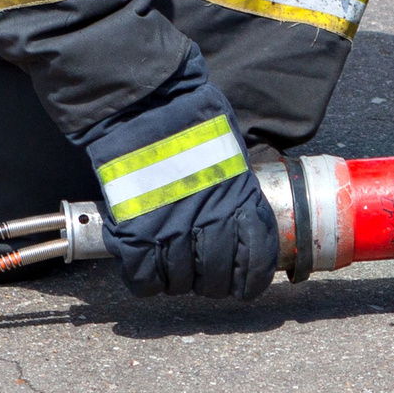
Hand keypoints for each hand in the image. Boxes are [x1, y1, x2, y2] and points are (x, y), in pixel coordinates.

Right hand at [78, 57, 277, 298]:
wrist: (144, 107)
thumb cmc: (189, 123)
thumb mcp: (231, 156)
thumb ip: (238, 192)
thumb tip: (242, 214)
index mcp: (240, 203)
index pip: (257, 261)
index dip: (251, 281)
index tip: (244, 285)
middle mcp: (210, 224)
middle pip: (217, 280)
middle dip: (212, 283)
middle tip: (202, 274)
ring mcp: (172, 232)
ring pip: (180, 284)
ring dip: (177, 281)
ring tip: (171, 266)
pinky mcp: (136, 235)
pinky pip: (144, 279)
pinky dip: (145, 280)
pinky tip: (146, 268)